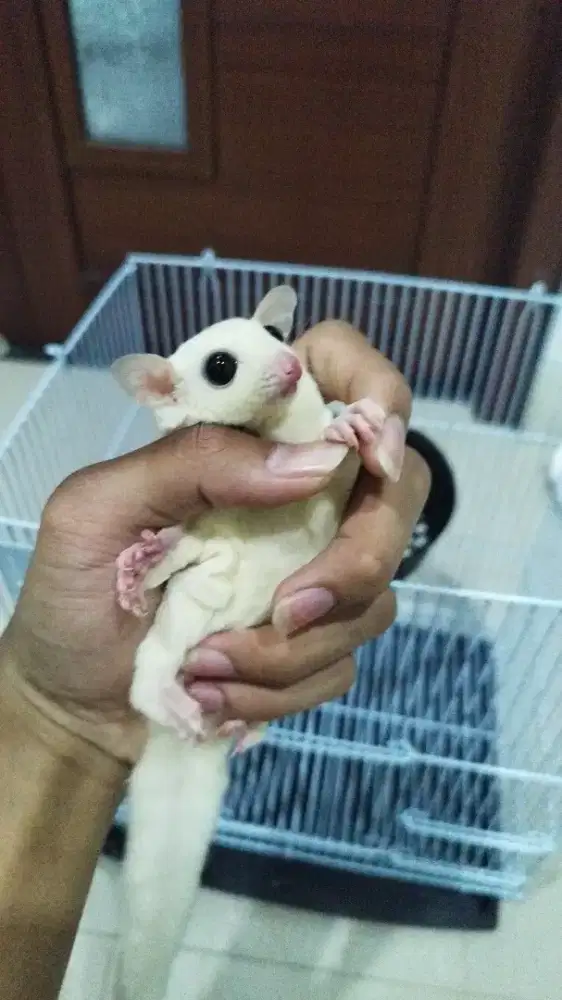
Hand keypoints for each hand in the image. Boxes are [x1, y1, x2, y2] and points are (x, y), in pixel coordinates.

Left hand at [1, 320, 428, 760]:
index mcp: (242, 435)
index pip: (338, 366)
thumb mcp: (98, 511)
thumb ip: (193, 463)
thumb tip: (316, 462)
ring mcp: (313, 566)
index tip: (371, 457)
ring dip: (291, 648)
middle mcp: (295, 491)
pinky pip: (344, 661)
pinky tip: (213, 691)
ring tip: (202, 664)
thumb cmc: (71, 594)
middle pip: (398, 484)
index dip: (376, 394)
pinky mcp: (317, 639)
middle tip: (288, 610)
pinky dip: (279, 687)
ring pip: (377, 591)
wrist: (73, 704)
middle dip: (362, 556)